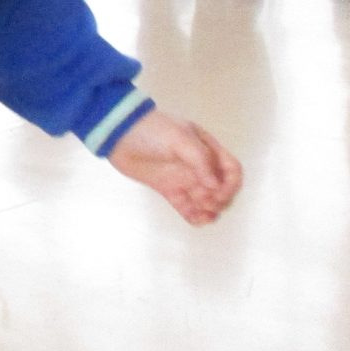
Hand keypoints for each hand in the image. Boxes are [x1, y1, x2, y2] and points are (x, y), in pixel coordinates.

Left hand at [107, 109, 241, 225]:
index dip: (231, 184)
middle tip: (206, 202)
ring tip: (201, 211)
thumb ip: (200, 160)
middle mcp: (199, 166)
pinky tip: (196, 220)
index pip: (231, 169)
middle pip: (222, 189)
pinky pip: (188, 207)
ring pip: (207, 201)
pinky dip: (195, 216)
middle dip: (221, 199)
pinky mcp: (170, 190)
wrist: (118, 134)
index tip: (219, 192)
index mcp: (207, 149)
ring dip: (210, 210)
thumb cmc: (151, 130)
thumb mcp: (180, 138)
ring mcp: (184, 179)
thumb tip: (215, 185)